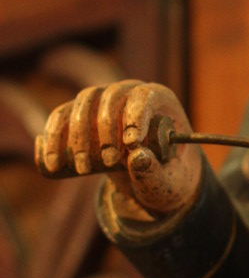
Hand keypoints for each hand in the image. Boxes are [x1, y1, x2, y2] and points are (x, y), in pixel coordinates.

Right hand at [35, 80, 202, 222]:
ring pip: (84, 102)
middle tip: (108, 163)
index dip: (136, 115)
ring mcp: (104, 100)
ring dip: (77, 134)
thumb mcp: (168, 184)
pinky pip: (62, 115)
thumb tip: (137, 155)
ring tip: (82, 170)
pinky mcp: (82, 113)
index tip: (132, 144)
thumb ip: (156, 175)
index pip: (144, 96)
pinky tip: (52, 162)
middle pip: (111, 96)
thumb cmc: (167, 179)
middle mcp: (130, 92)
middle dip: (105, 129)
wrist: (149, 180)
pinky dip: (53, 135)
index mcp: (160, 100)